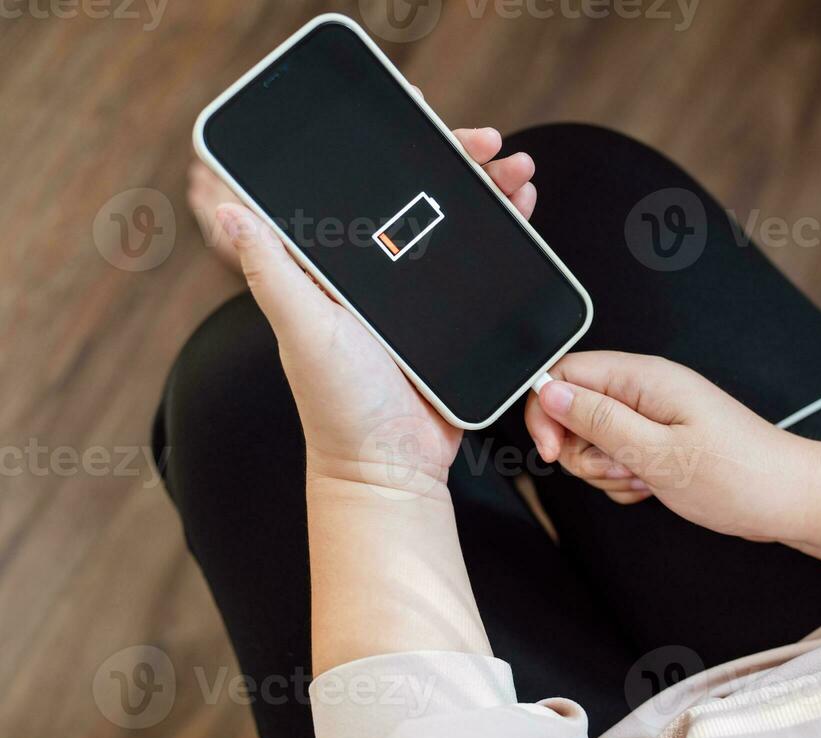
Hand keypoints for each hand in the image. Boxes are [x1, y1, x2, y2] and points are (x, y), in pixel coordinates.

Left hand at [214, 127, 536, 498]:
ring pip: (460, 225)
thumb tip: (229, 208)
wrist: (393, 468)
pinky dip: (507, 234)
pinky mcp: (458, 319)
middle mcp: (381, 273)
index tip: (425, 119)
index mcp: (339, 266)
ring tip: (519, 173)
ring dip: (491, 191)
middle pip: (423, 197)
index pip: (369, 189)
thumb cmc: (339, 406)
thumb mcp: (302, 331)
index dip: (398, 149)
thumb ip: (273, 272)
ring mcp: (422, 295)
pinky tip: (524, 211)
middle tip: (488, 142)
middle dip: (458, 162)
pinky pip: (485, 265)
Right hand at [525, 351, 818, 539]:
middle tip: (623, 468)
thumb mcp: (658, 452)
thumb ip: (599, 420)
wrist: (788, 499)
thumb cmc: (742, 475)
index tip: (554, 452)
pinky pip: (618, 460)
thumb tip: (550, 392)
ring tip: (648, 478)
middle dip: (585, 452)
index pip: (564, 373)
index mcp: (646, 378)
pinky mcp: (661, 442)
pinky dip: (627, 480)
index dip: (547, 412)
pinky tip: (655, 486)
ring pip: (594, 442)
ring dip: (609, 471)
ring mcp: (654, 417)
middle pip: (574, 412)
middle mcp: (648, 391)